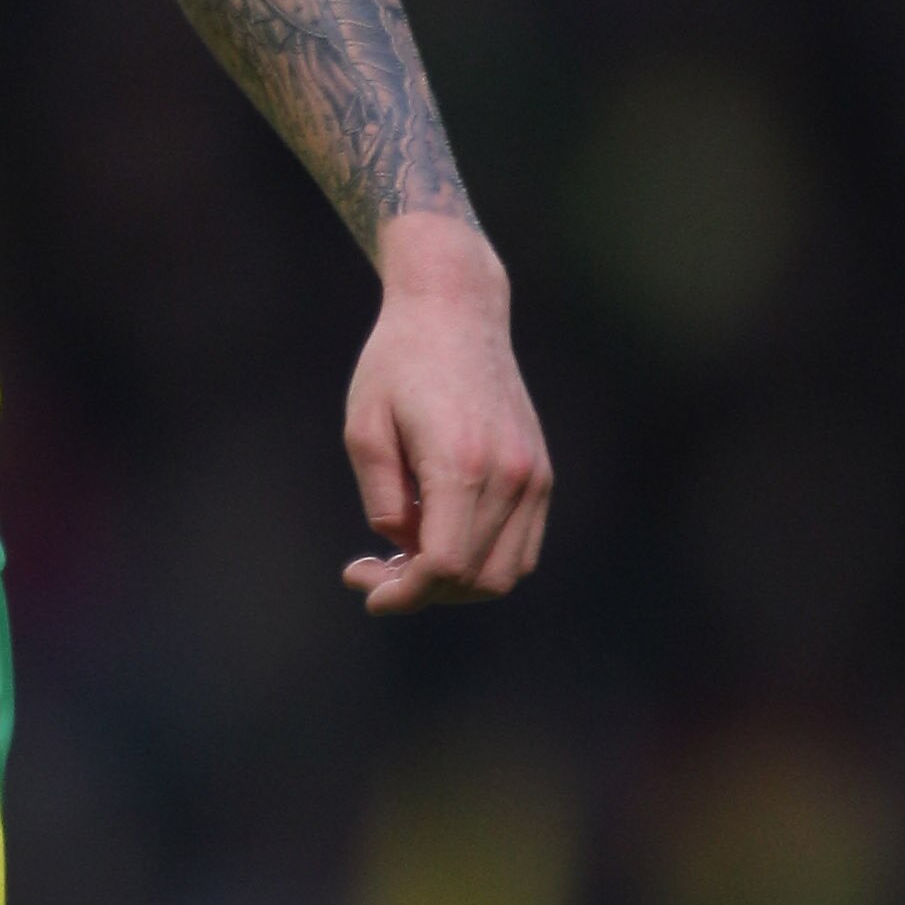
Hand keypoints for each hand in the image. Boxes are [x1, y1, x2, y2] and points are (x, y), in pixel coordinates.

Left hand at [340, 217, 551, 612]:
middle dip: (421, 592)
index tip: (365, 587)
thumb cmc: (396, 365)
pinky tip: (435, 539)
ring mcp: (534, 475)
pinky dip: (481, 561)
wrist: (456, 311)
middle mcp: (510, 475)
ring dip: (453, 583)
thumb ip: (383, 501)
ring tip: (402, 558)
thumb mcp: (364, 431)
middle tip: (371, 571)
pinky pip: (521, 547)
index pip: (444, 565)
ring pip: (504, 573)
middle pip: (475, 579)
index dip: (404, 593)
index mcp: (461, 464)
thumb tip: (404, 549)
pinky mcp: (541, 472)